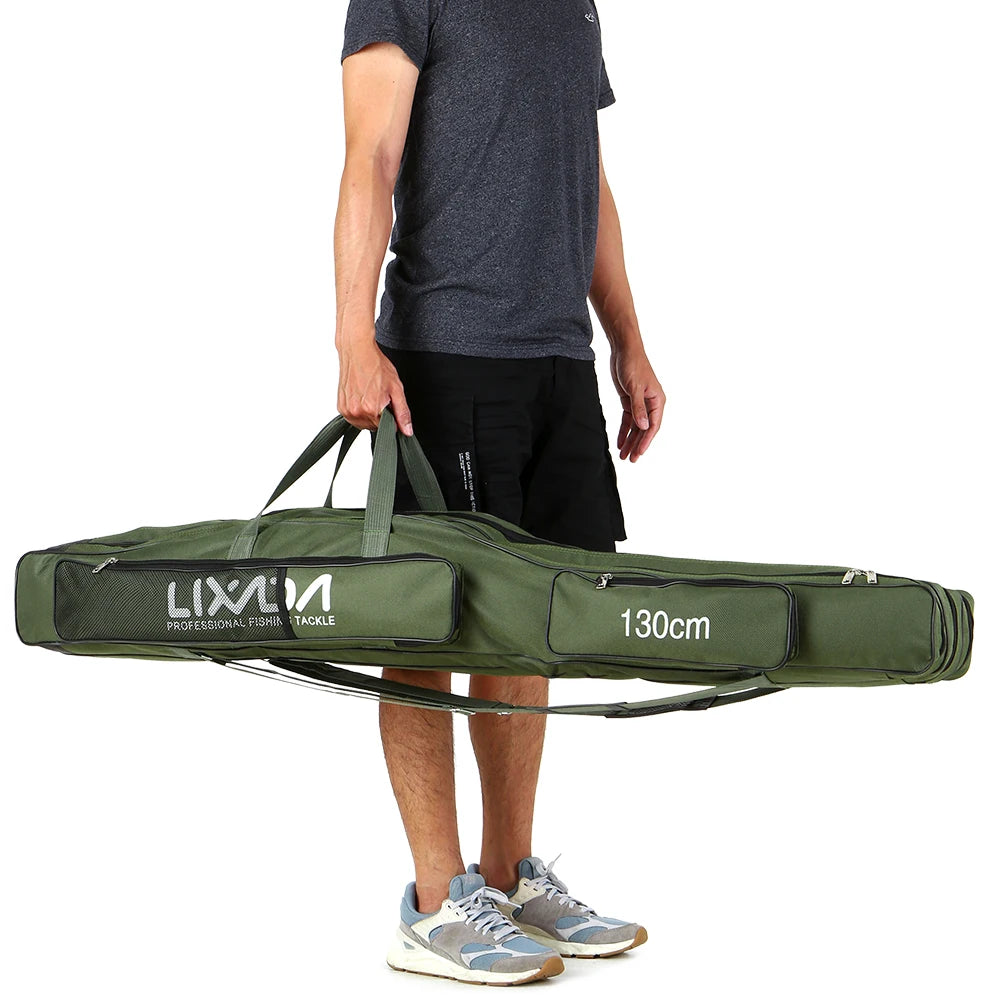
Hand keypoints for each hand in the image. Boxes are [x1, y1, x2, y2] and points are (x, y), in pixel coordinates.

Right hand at [336, 334, 413, 434]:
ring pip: (363, 424)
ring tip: (370, 395)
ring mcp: (346, 410)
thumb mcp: (396, 389)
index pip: (387, 428)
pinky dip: (359, 411)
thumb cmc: (376, 365)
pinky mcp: (340, 407)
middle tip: (380, 396)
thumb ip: (402, 413)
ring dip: (369, 415)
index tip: (389, 403)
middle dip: (380, 416)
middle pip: (374, 427)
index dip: (391, 417)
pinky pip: (353, 418)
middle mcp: (356, 412)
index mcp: (371, 409)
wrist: (357, 351)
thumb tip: (407, 431)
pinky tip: (362, 396)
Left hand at [610, 342, 663, 461]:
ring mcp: (640, 403)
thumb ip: (638, 408)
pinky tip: (620, 442)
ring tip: (623, 455)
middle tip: (630, 460)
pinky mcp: (629, 401)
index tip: (639, 453)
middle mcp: (651, 404)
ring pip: (636, 427)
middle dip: (637, 445)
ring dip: (630, 440)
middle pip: (644, 429)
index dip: (646, 441)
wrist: (624, 349)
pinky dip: (624, 431)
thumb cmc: (633, 364)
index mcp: (657, 401)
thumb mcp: (634, 387)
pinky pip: (628, 420)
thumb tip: (643, 426)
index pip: (653, 426)